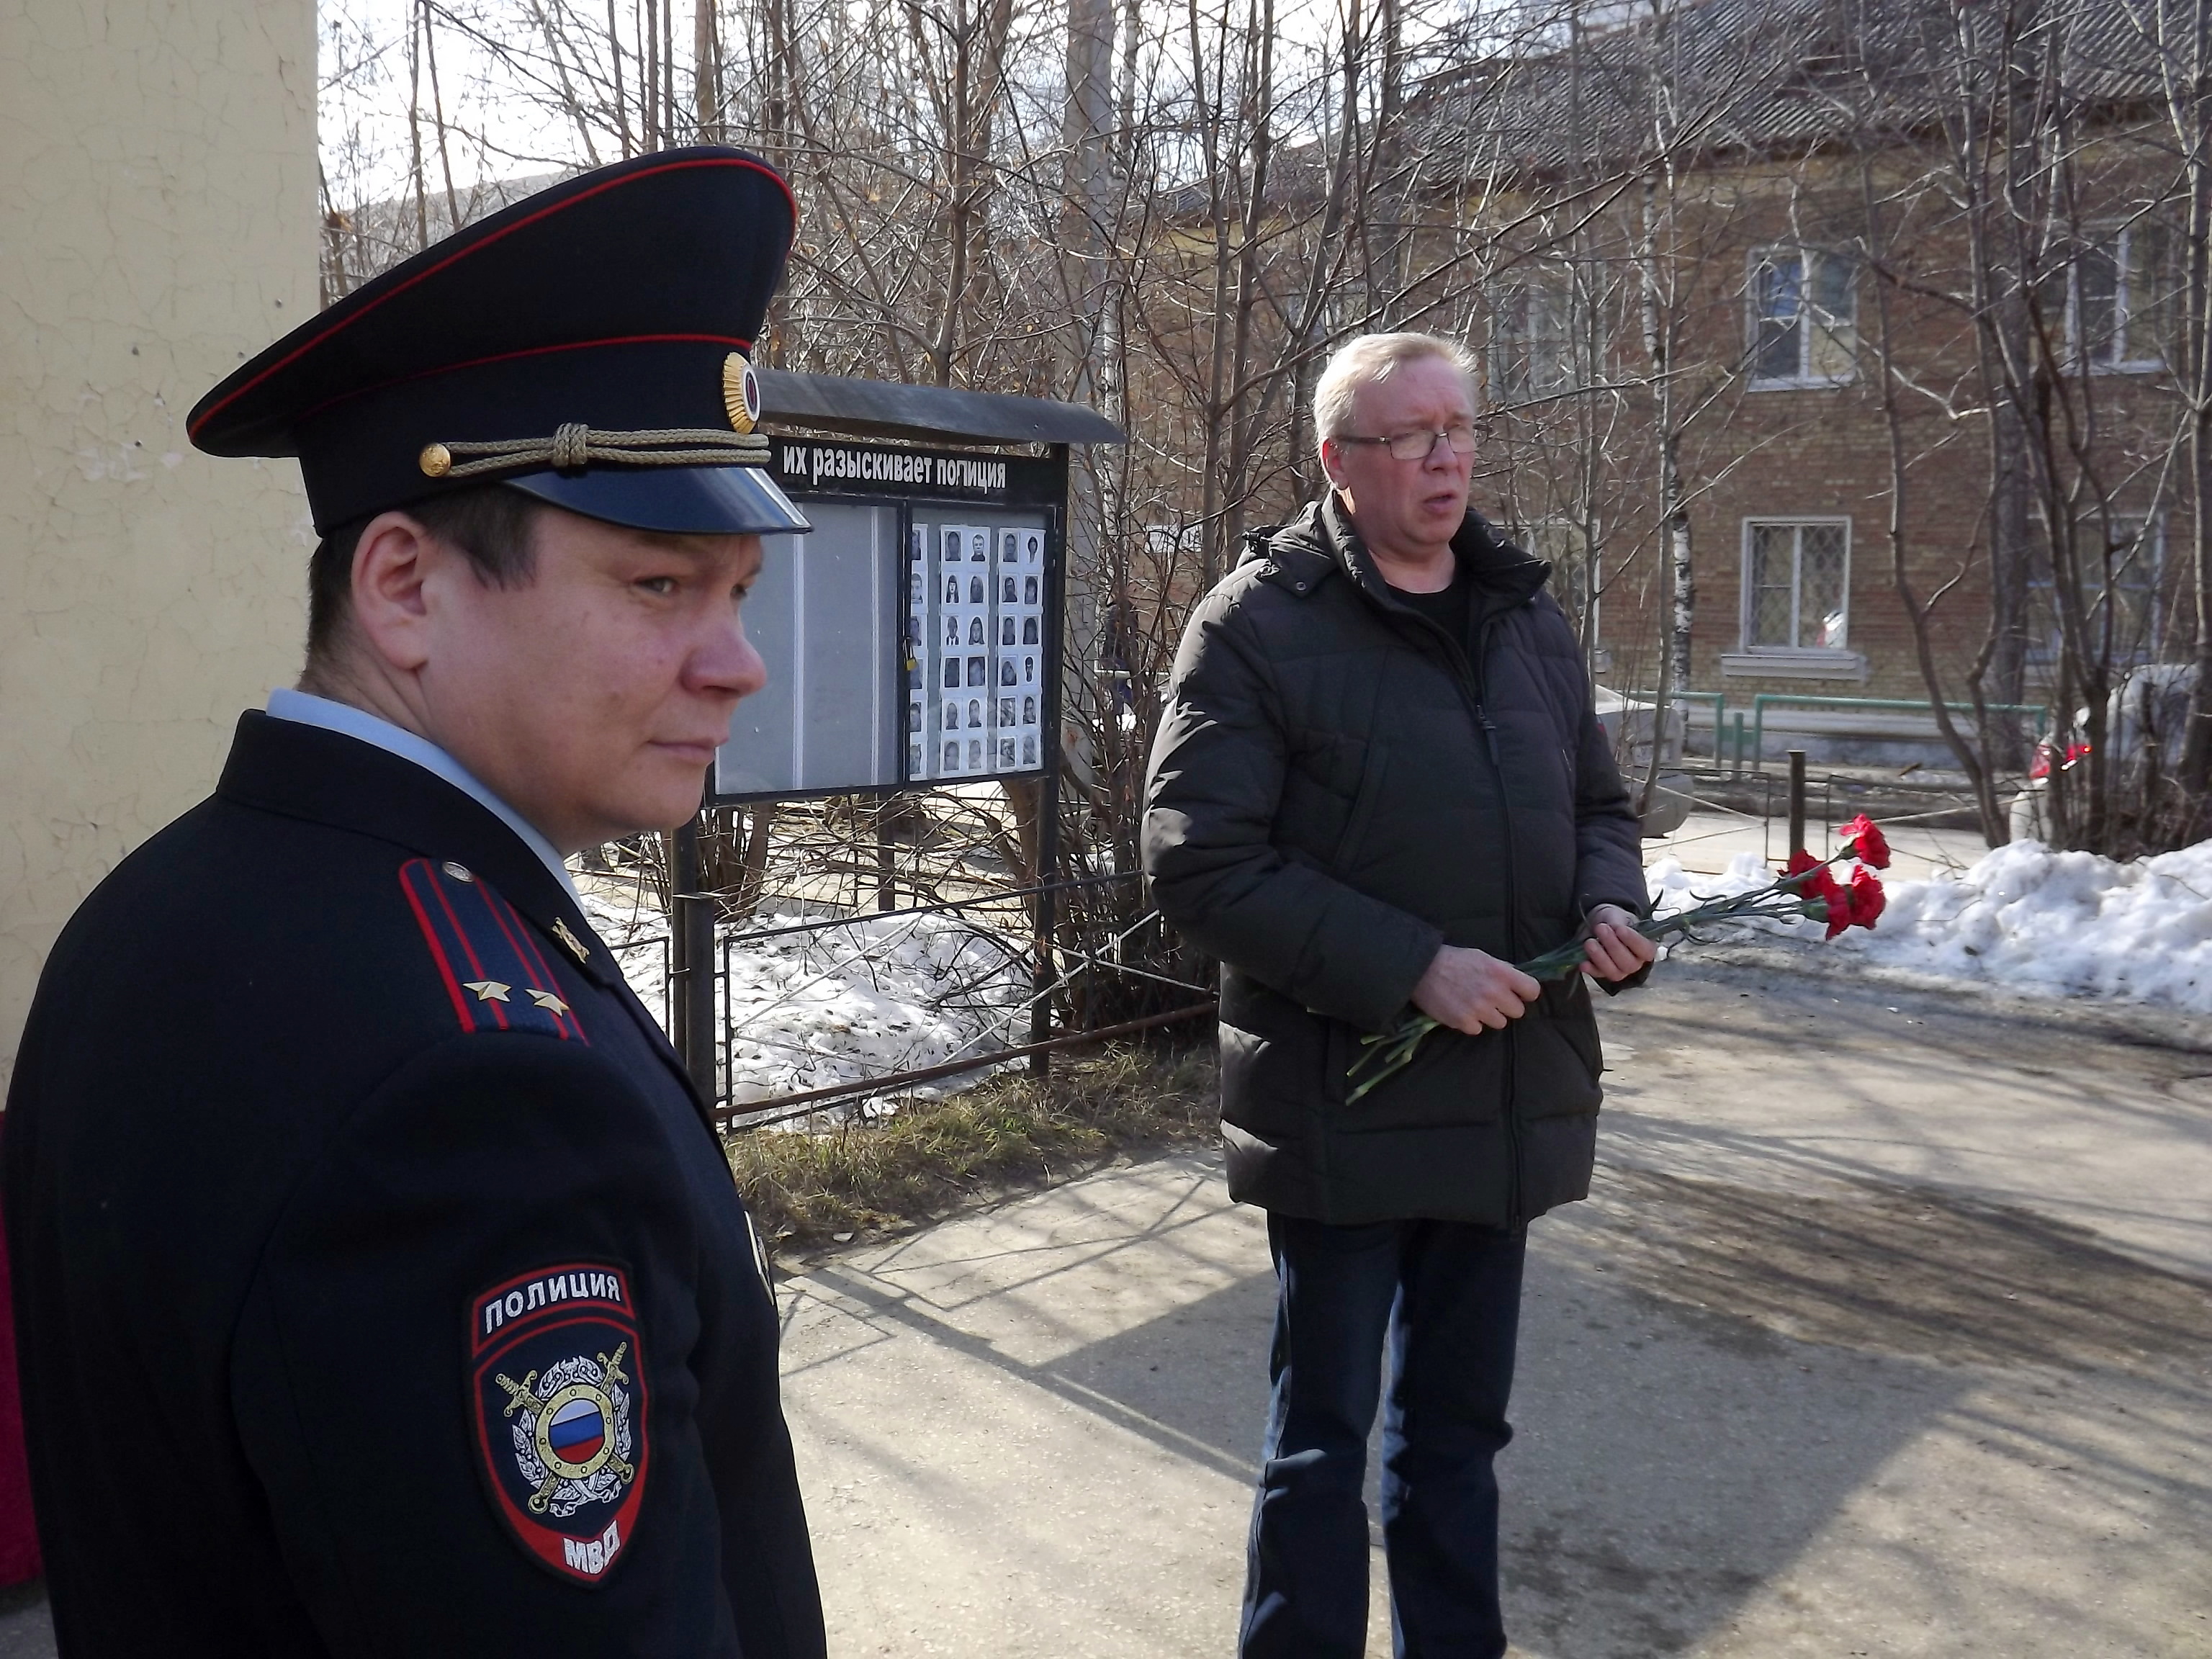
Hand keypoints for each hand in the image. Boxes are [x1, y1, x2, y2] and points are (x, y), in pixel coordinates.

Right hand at [1411, 945, 1540, 1033]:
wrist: (1422, 969)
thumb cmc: (1454, 960)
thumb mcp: (1483, 957)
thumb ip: (1503, 970)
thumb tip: (1519, 983)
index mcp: (1501, 973)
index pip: (1532, 991)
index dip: (1526, 993)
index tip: (1519, 993)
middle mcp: (1494, 993)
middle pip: (1518, 1011)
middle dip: (1507, 1006)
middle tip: (1492, 999)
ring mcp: (1479, 1010)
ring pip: (1500, 1023)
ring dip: (1490, 1016)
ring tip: (1474, 1004)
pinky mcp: (1464, 1022)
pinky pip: (1478, 1029)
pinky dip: (1471, 1022)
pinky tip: (1462, 1010)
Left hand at [1581, 904, 1656, 982]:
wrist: (1598, 924)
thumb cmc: (1614, 920)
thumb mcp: (1618, 916)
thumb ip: (1618, 923)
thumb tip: (1614, 928)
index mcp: (1645, 947)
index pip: (1646, 951)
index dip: (1633, 941)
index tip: (1619, 929)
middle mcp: (1635, 962)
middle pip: (1628, 963)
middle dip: (1613, 946)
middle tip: (1601, 928)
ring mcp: (1619, 970)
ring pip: (1614, 972)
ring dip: (1600, 957)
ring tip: (1589, 942)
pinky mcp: (1602, 972)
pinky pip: (1598, 975)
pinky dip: (1590, 969)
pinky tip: (1583, 962)